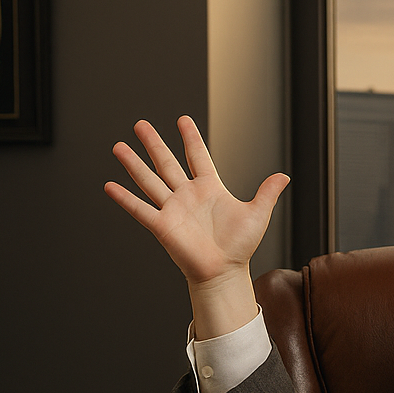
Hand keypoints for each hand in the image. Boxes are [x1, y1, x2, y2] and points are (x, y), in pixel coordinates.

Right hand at [104, 116, 288, 286]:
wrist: (225, 272)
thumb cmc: (240, 247)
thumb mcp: (257, 214)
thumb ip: (267, 193)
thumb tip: (284, 176)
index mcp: (210, 188)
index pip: (198, 156)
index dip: (191, 138)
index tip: (183, 120)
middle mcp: (188, 195)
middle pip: (167, 162)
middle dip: (154, 143)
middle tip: (142, 124)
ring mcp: (173, 209)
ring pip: (149, 180)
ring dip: (134, 164)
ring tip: (119, 146)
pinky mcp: (162, 225)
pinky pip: (140, 209)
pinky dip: (124, 198)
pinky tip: (109, 186)